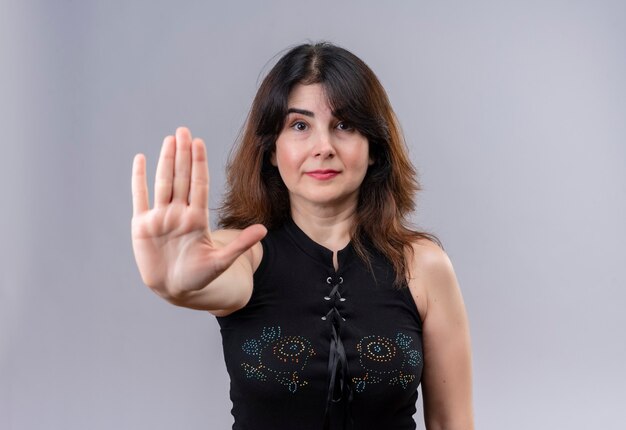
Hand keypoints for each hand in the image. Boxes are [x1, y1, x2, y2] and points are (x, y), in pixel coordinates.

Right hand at [131, 127, 265, 300]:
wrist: (174, 289)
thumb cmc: (199, 276)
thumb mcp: (221, 262)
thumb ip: (240, 244)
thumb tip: (264, 231)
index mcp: (197, 219)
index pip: (199, 185)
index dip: (198, 164)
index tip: (199, 143)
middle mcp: (179, 213)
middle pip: (181, 178)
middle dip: (183, 155)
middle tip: (184, 130)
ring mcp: (160, 217)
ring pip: (163, 182)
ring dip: (166, 161)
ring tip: (170, 139)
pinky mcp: (142, 225)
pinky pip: (140, 197)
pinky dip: (139, 179)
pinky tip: (141, 159)